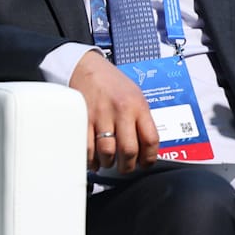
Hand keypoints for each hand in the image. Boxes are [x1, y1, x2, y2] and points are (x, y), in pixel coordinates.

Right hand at [69, 50, 159, 172]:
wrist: (87, 66)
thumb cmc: (112, 83)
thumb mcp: (135, 95)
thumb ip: (141, 119)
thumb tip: (147, 147)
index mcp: (138, 106)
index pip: (151, 139)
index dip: (150, 158)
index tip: (145, 163)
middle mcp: (121, 111)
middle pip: (129, 150)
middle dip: (128, 166)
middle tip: (125, 167)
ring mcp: (101, 116)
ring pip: (107, 153)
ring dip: (108, 163)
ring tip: (109, 161)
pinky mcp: (83, 120)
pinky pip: (87, 149)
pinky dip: (90, 160)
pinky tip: (94, 158)